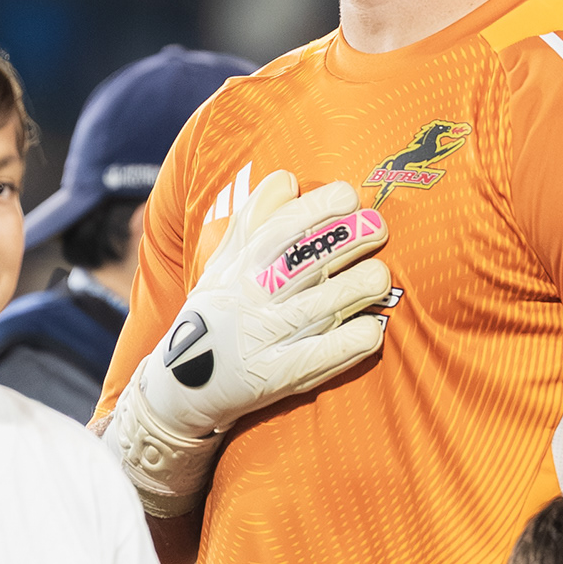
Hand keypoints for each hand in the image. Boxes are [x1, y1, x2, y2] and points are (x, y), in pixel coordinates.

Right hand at [107, 172, 390, 516]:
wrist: (181, 385)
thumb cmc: (219, 310)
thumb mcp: (222, 262)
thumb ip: (254, 219)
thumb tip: (289, 178)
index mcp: (240, 265)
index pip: (280, 227)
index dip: (316, 209)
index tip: (349, 196)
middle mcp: (250, 297)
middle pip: (302, 262)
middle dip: (345, 239)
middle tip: (378, 226)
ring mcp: (262, 338)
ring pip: (316, 307)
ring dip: (354, 289)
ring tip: (381, 276)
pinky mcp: (274, 377)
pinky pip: (316, 358)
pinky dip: (347, 343)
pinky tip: (374, 329)